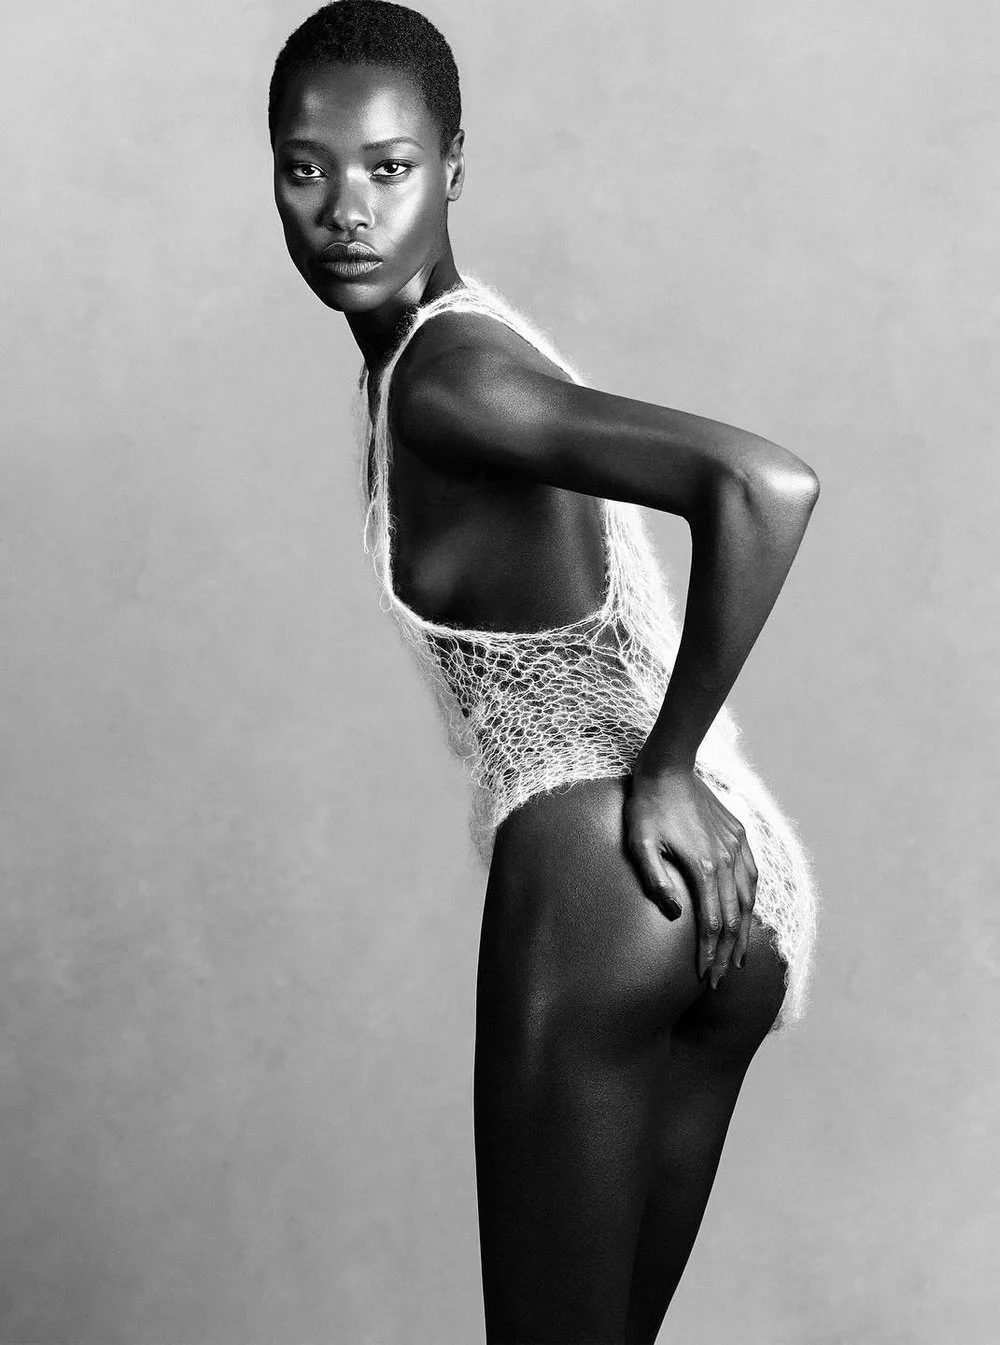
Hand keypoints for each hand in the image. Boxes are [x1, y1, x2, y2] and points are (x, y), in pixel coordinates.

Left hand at [623, 756, 757, 986]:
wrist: (668, 768)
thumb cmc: (646, 807)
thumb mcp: (639, 843)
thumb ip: (655, 879)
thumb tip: (672, 913)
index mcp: (702, 866)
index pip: (711, 924)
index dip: (710, 954)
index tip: (706, 977)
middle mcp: (726, 860)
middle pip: (732, 918)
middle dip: (728, 953)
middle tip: (721, 980)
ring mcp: (736, 847)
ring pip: (747, 900)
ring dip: (743, 932)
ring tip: (738, 958)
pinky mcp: (739, 835)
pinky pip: (752, 875)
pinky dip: (751, 901)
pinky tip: (746, 914)